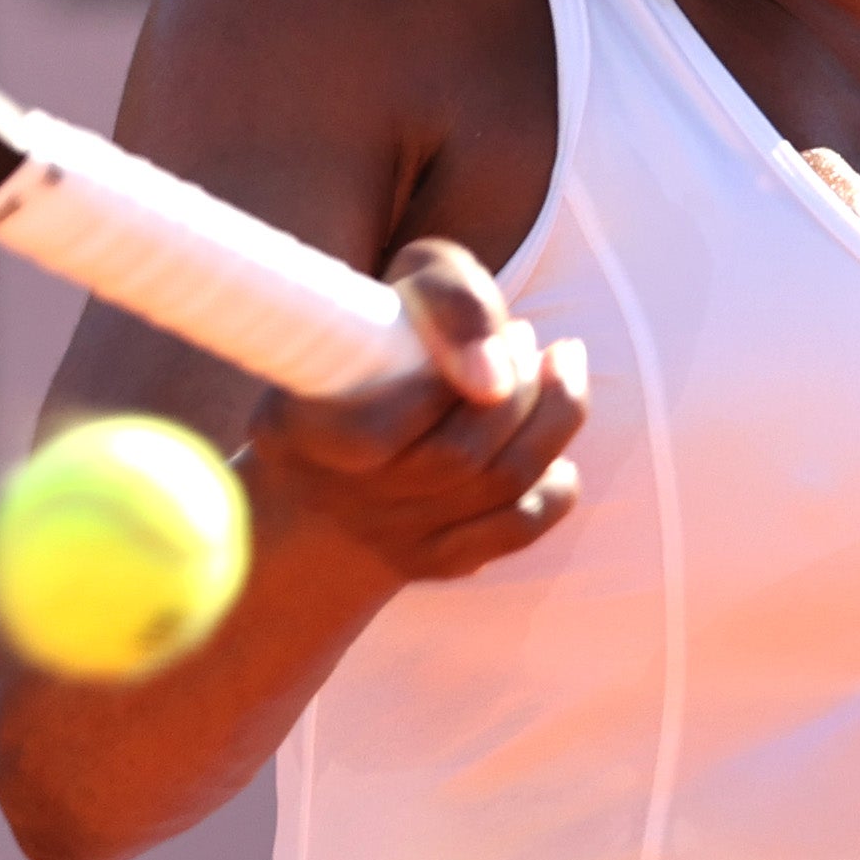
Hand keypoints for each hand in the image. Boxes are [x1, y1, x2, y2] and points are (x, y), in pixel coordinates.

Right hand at [244, 239, 588, 584]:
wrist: (320, 483)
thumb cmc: (358, 358)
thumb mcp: (376, 300)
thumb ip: (443, 298)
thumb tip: (495, 375)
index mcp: (301, 430)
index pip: (377, 427)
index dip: (448, 378)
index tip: (490, 325)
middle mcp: (343, 495)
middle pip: (457, 456)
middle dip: (516, 386)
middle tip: (524, 336)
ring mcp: (393, 536)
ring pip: (500, 485)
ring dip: (549, 418)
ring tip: (557, 367)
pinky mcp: (435, 561)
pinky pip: (517, 530)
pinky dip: (556, 484)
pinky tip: (558, 447)